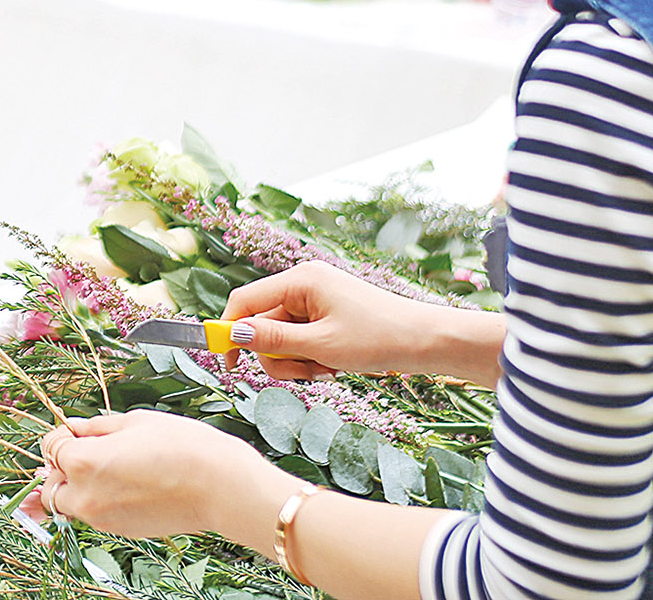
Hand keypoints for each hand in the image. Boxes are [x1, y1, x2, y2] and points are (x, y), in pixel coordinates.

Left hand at [33, 411, 270, 538]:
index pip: (50, 448)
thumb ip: (96, 427)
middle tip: (84, 450)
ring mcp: (102, 518)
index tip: (75, 430)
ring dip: (76, 487)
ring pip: (70, 504)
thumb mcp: (134, 422)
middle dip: (60, 468)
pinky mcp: (120, 530)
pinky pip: (94, 515)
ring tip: (105, 467)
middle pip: (51, 484)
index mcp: (84, 461)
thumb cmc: (181, 446)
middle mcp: (85, 495)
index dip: (60, 435)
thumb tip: (74, 428)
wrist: (218, 486)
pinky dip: (97, 500)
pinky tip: (123, 483)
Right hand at [220, 261, 445, 380]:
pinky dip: (311, 359)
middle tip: (307, 371)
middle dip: (279, 356)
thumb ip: (272, 340)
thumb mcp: (320, 345)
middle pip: (263, 326)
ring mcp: (315, 301)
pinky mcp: (325, 316)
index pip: (244, 301)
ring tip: (327, 369)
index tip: (227, 363)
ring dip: (298, 362)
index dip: (229, 330)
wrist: (426, 341)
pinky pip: (301, 341)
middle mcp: (303, 285)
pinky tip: (335, 365)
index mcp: (300, 280)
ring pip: (282, 339)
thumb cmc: (378, 338)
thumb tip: (232, 333)